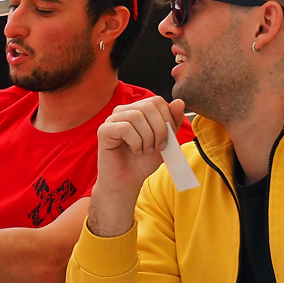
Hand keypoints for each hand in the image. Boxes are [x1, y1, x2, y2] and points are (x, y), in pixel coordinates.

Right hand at [86, 96, 186, 236]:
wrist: (128, 181)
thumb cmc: (143, 161)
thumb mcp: (165, 140)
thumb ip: (172, 122)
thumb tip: (179, 101)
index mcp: (137, 110)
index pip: (156, 101)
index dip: (167, 118)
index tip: (167, 138)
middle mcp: (123, 111)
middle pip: (148, 106)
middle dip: (159, 129)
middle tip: (158, 146)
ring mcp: (112, 120)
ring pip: (136, 117)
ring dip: (147, 138)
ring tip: (145, 150)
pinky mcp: (104, 131)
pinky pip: (125, 128)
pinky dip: (136, 142)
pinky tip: (135, 151)